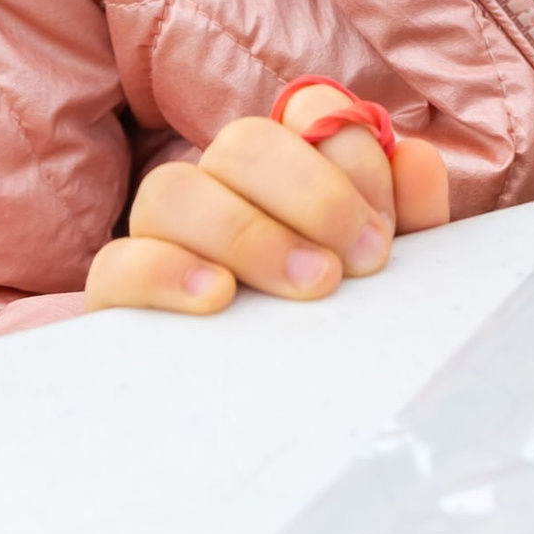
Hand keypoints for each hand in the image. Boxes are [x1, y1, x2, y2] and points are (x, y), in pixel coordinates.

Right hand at [83, 81, 451, 316]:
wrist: (264, 421)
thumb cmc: (334, 330)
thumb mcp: (387, 279)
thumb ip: (411, 220)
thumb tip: (415, 156)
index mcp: (285, 170)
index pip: (307, 113)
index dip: (350, 157)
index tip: (386, 231)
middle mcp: (218, 188)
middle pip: (244, 144)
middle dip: (311, 196)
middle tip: (356, 265)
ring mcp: (160, 236)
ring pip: (172, 189)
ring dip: (248, 233)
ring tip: (308, 285)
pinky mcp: (118, 295)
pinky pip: (118, 261)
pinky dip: (166, 270)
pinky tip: (219, 299)